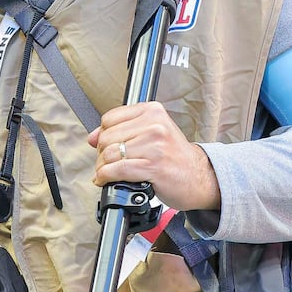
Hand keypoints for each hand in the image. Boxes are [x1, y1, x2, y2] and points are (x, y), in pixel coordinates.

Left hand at [88, 101, 220, 212]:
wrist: (200, 177)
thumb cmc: (174, 156)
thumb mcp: (151, 134)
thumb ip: (121, 130)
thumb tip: (92, 137)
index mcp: (152, 111)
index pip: (109, 118)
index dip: (102, 135)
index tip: (106, 146)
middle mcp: (154, 124)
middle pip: (107, 136)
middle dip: (101, 154)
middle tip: (107, 163)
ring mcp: (155, 145)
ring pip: (110, 154)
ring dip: (102, 168)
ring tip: (107, 173)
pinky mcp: (154, 166)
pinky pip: (118, 169)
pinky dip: (106, 177)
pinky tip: (106, 180)